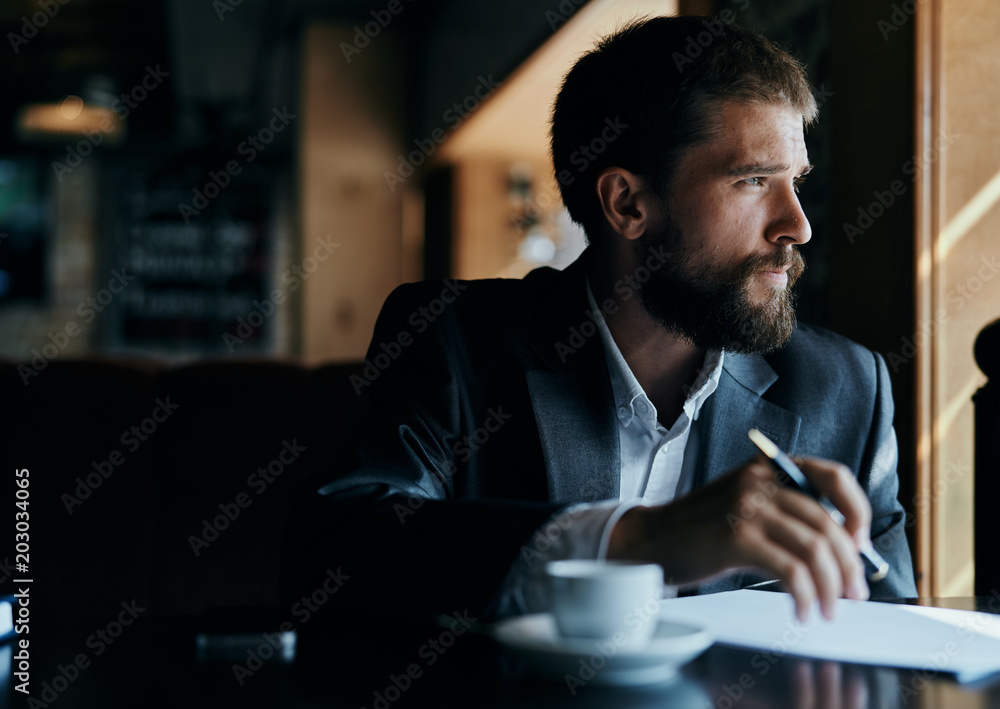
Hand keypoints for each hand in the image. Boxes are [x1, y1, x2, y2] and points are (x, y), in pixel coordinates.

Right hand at [607, 455, 871, 619]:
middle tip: (852, 594)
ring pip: (815, 550)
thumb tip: (842, 552)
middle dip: (849, 566)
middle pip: (829, 524)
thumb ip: (787, 515)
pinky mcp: (737, 538)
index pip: (834, 476)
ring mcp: (748, 508)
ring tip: (827, 610)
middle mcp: (760, 481)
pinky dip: (805, 597)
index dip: (857, 511)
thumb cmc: (701, 529)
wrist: (652, 538)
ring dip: (830, 588)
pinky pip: (791, 572)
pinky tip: (801, 611)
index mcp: (768, 468)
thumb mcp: (746, 505)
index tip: (859, 545)